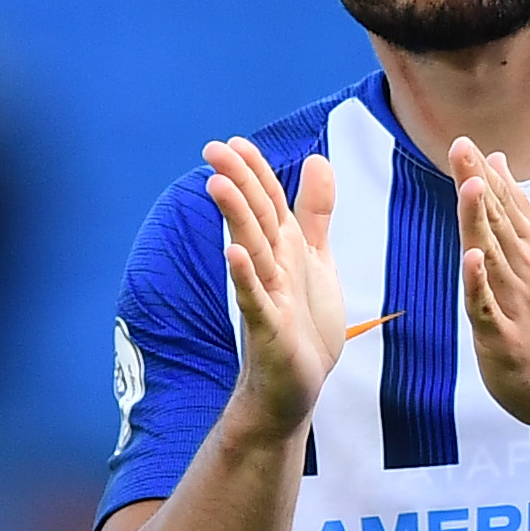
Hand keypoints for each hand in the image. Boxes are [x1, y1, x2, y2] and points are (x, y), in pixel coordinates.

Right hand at [205, 137, 342, 439]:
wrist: (293, 388)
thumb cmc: (302, 326)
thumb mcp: (315, 261)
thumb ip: (315, 214)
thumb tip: (317, 160)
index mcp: (284, 250)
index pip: (267, 202)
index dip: (255, 171)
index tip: (233, 142)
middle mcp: (271, 268)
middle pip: (255, 218)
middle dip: (238, 183)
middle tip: (212, 150)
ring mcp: (267, 297)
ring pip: (251, 251)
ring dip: (236, 219)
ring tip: (218, 186)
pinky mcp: (268, 329)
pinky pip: (254, 299)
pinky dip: (244, 277)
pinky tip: (233, 254)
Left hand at [453, 137, 529, 432]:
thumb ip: (512, 209)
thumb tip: (497, 160)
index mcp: (527, 253)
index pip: (505, 207)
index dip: (485, 175)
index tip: (467, 142)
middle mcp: (522, 272)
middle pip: (498, 222)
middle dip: (479, 184)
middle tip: (462, 148)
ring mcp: (513, 303)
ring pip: (493, 255)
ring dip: (482, 221)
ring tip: (472, 187)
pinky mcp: (502, 335)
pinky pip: (487, 306)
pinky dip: (480, 282)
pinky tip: (473, 258)